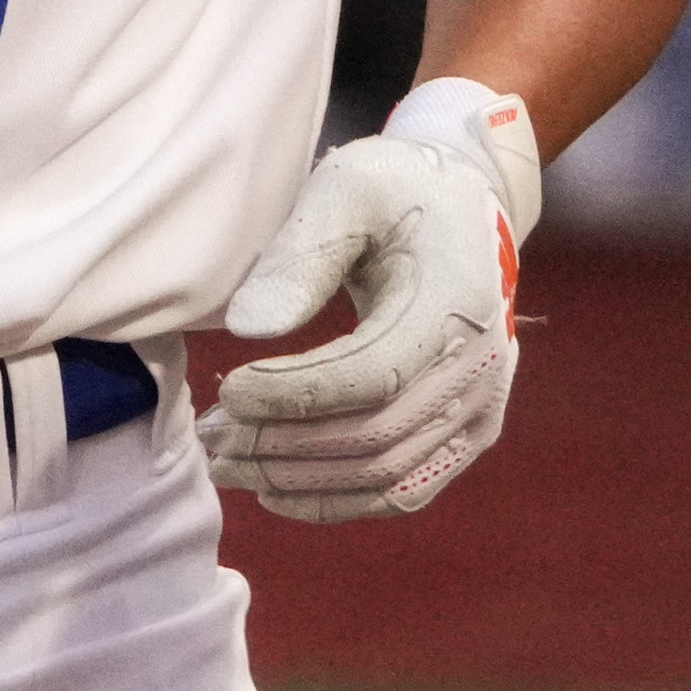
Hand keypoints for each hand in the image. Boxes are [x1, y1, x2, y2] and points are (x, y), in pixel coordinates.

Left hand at [201, 130, 517, 519]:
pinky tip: (275, 490)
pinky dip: (340, 500)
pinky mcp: (467, 431)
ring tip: (226, 462)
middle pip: (374, 437)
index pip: (371, 377)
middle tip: (208, 438)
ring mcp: (480, 408)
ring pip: (386, 475)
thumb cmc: (396, 191)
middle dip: (281, 445)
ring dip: (299, 479)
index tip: (226, 389)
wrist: (465, 209)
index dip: (293, 396)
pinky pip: (406, 487)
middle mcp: (482, 369)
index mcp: (457, 305)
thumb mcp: (344, 190)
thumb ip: (299, 257)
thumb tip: (246, 329)